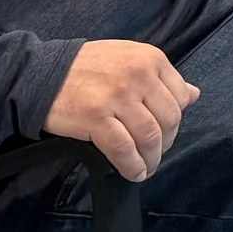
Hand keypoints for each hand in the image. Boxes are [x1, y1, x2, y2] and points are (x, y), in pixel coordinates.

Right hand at [47, 41, 198, 181]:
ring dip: (151, 159)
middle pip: (168, 119)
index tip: (166, 133)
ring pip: (149, 136)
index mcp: (151, 59)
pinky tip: (134, 173)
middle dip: (166, 143)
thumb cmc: (86, 67)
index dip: (176, 121)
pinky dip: (132, 165)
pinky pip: (123, 148)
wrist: (39, 73)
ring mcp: (118, 96)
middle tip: (156, 154)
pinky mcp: (96, 118)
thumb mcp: (129, 58)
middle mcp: (139, 76)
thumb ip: (160, 77)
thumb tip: (193, 95)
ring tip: (146, 168)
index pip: (180, 97)